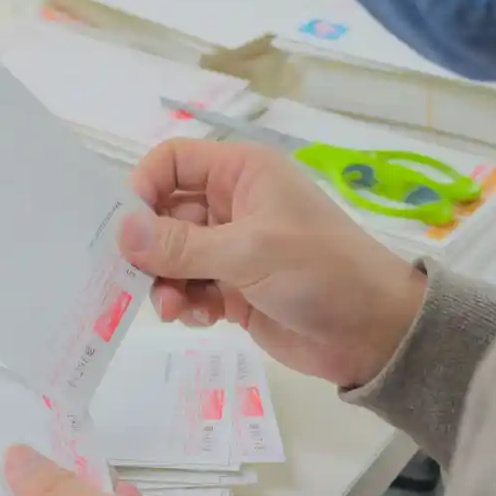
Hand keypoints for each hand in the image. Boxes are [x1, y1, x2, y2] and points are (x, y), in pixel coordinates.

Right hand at [122, 139, 427, 387]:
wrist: (373, 332)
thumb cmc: (321, 272)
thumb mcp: (249, 251)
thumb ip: (182, 245)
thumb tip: (122, 233)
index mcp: (242, 173)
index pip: (172, 162)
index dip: (143, 189)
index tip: (127, 231)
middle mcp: (234, 204)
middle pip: (165, 215)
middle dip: (150, 249)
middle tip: (137, 281)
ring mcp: (234, 249)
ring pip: (174, 258)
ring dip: (166, 283)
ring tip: (174, 310)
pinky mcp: (235, 290)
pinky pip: (190, 290)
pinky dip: (186, 305)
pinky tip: (199, 320)